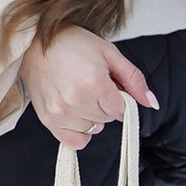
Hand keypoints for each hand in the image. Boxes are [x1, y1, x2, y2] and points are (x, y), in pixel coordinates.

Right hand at [20, 26, 158, 149]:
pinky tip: (72, 111)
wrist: (33, 44)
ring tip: (77, 92)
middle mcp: (76, 101)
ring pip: (93, 129)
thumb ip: (133, 79)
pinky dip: (79, 131)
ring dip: (91, 116)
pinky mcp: (48, 121)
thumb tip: (152, 104)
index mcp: (95, 83)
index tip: (107, 84)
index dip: (118, 98)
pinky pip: (76, 142)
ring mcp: (60, 113)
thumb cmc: (73, 44)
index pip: (121, 110)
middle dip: (104, 104)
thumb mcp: (109, 53)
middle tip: (89, 84)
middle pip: (107, 119)